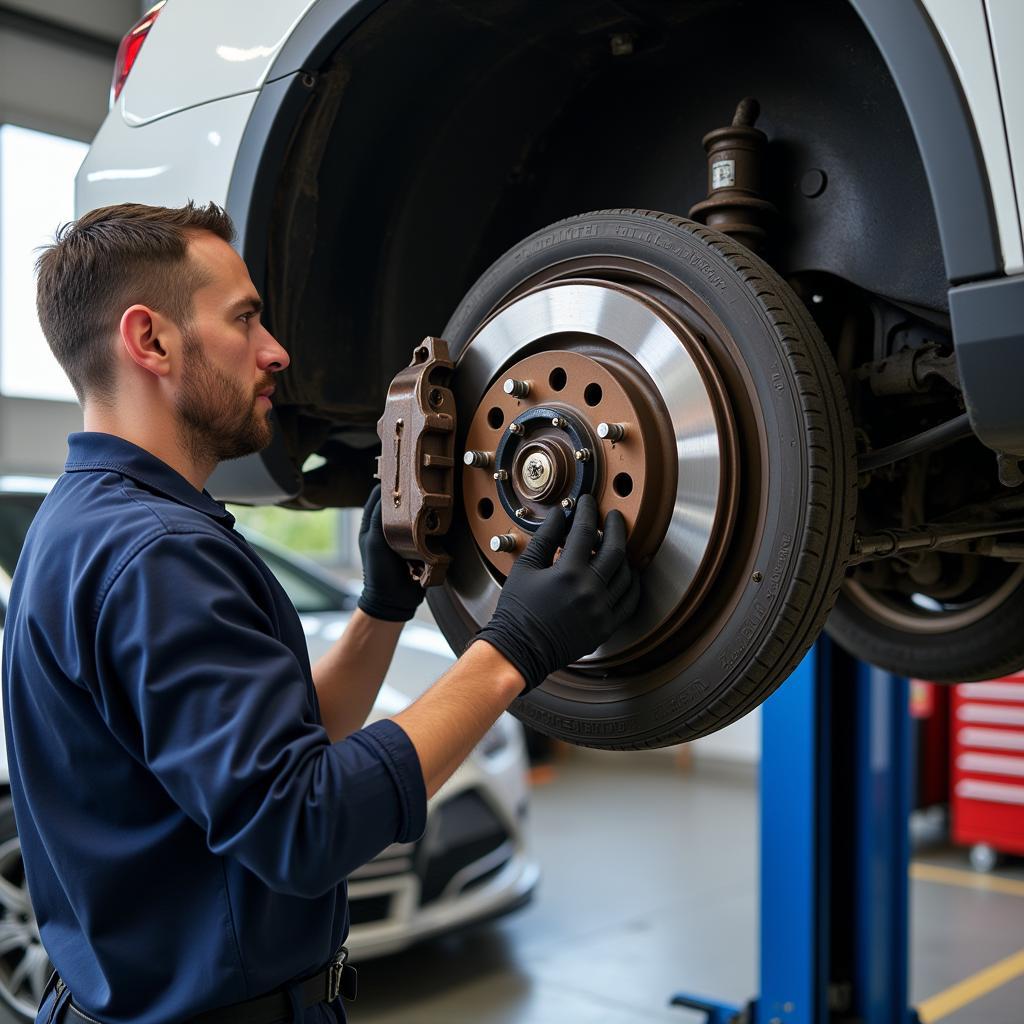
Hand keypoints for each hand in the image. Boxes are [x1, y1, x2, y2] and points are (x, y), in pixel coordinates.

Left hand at [356, 483, 425, 621]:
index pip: (378, 494)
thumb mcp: (374, 540)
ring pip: (413, 513)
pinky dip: (429, 523)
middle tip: (420, 482)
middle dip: (408, 494)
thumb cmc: (378, 571)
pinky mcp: (418, 544)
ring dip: (420, 508)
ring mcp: (403, 535)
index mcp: (371, 523)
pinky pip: (425, 528)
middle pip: (398, 502)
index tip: (401, 472)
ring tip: (430, 497)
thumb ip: (379, 516)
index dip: (388, 483)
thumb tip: (386, 491)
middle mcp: (387, 526)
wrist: (394, 600)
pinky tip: (436, 516)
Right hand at [476, 494, 640, 691]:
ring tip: (616, 545)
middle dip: (617, 527)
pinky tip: (626, 574)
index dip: (588, 512)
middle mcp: (590, 591)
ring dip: (624, 555)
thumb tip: (560, 514)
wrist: (520, 648)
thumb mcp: (526, 568)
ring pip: (626, 575)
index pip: (586, 532)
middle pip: (615, 550)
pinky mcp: (606, 627)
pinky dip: (632, 584)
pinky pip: (629, 601)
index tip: (588, 502)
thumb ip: (546, 538)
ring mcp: (601, 611)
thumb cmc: (518, 609)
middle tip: (614, 516)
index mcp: (568, 573)